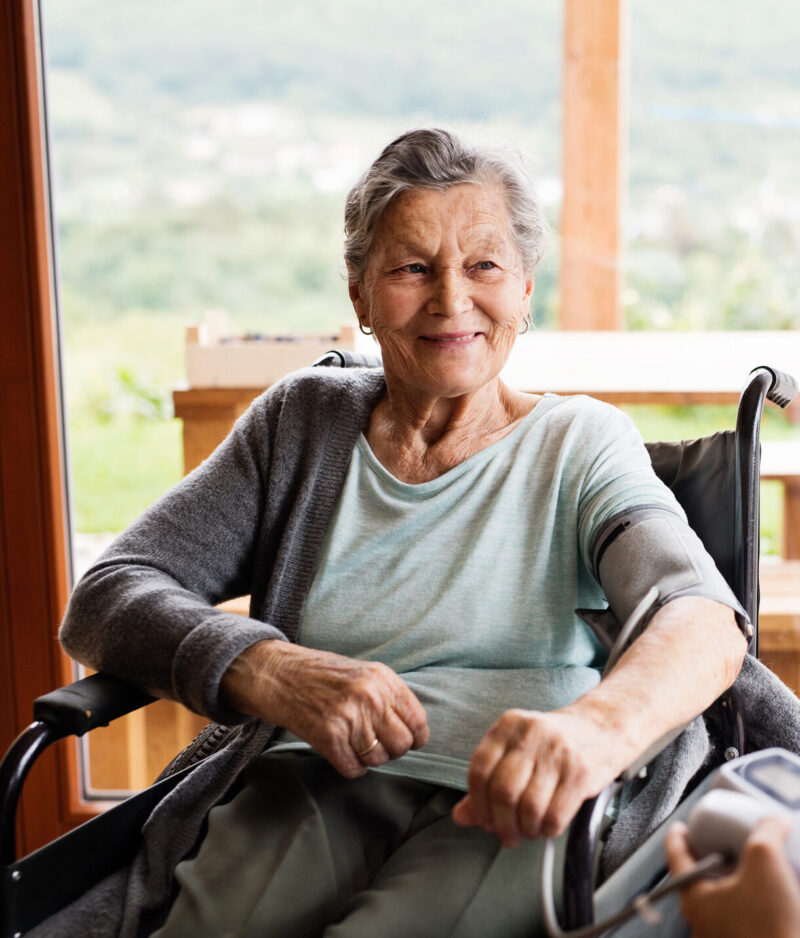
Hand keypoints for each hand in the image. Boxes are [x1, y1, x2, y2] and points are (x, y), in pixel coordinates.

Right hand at [221, 641, 428, 778]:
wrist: (279, 674)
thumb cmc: (323, 675)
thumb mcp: (364, 672)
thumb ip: (389, 696)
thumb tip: (414, 730)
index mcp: (382, 678)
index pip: (417, 721)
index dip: (415, 737)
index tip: (407, 740)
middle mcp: (369, 697)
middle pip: (402, 744)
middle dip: (392, 750)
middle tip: (376, 743)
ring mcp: (349, 717)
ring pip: (379, 759)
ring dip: (369, 758)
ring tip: (355, 744)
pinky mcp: (328, 736)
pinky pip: (354, 769)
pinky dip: (350, 767)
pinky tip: (341, 752)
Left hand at [451, 706, 633, 846]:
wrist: (603, 728)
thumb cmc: (553, 745)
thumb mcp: (517, 753)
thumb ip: (486, 783)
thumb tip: (460, 815)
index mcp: (508, 726)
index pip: (479, 769)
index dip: (478, 804)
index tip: (484, 821)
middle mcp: (530, 734)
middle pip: (503, 791)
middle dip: (501, 823)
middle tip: (507, 835)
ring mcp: (557, 751)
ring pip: (528, 806)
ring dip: (526, 830)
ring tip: (529, 831)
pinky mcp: (580, 771)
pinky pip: (555, 814)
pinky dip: (547, 830)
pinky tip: (548, 827)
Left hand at [665, 818, 799, 937]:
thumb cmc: (771, 924)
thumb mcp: (766, 859)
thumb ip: (766, 832)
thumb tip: (773, 822)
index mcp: (694, 898)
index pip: (675, 857)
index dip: (677, 836)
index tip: (681, 826)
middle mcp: (703, 922)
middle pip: (699, 878)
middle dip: (712, 857)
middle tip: (724, 842)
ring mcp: (724, 937)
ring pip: (723, 900)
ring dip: (737, 880)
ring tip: (754, 866)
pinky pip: (743, 917)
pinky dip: (752, 901)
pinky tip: (772, 895)